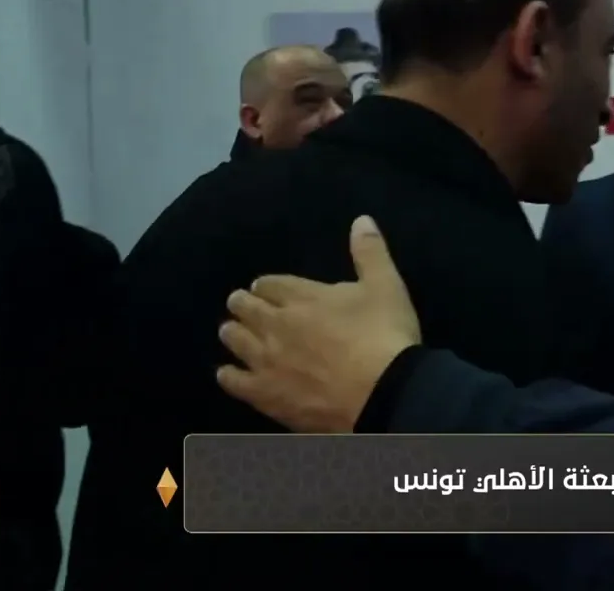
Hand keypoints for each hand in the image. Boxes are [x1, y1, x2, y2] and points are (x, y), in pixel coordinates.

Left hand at [216, 215, 421, 432]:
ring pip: (235, 340)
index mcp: (303, 297)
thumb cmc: (384, 336)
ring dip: (233, 332)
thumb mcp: (386, 286)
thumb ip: (370, 252)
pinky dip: (228, 374)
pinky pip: (233, 381)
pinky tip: (227, 373)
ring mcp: (266, 361)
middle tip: (242, 305)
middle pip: (246, 308)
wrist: (382, 393)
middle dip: (243, 304)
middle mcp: (276, 325)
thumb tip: (360, 219)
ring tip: (232, 332)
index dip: (266, 285)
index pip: (270, 283)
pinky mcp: (265, 394)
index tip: (265, 288)